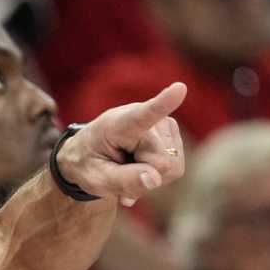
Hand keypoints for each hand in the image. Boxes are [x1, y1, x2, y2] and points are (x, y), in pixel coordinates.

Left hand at [56, 82, 187, 207]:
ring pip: (172, 166)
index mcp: (119, 124)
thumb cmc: (90, 163)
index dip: (163, 104)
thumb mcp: (97, 179)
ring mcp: (163, 123)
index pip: (144, 115)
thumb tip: (155, 179)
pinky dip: (158, 173)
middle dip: (145, 175)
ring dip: (151, 174)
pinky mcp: (171, 131)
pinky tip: (141, 164)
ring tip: (130, 164)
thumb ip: (124, 181)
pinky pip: (176, 167)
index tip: (179, 89)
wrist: (90, 152)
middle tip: (122, 169)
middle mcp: (146, 118)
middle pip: (162, 163)